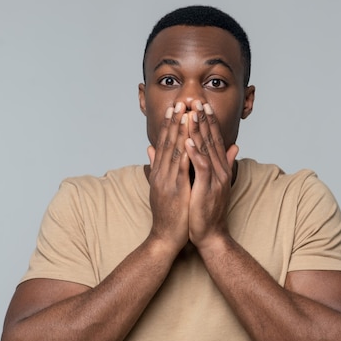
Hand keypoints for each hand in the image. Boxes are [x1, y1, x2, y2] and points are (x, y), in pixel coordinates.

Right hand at [147, 102, 190, 251]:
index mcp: (159, 172)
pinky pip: (180, 167)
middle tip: (180, 102)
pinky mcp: (175, 190)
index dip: (169, 125)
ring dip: (180, 131)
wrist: (164, 237)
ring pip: (174, 151)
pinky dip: (185, 151)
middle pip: (167, 143)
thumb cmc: (168, 214)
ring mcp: (166, 181)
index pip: (164, 144)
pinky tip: (189, 139)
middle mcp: (161, 173)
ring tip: (185, 114)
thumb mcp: (160, 187)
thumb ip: (156, 166)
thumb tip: (151, 149)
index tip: (175, 108)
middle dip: (174, 122)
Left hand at [184, 101, 237, 247]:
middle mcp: (220, 169)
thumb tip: (234, 147)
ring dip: (198, 130)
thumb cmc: (207, 209)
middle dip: (203, 119)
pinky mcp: (208, 188)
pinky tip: (187, 141)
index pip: (214, 139)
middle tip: (197, 100)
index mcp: (219, 167)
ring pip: (206, 149)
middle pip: (211, 139)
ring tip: (191, 112)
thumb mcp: (214, 183)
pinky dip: (194, 153)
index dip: (208, 121)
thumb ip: (222, 163)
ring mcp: (216, 178)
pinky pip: (201, 167)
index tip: (201, 104)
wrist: (211, 234)